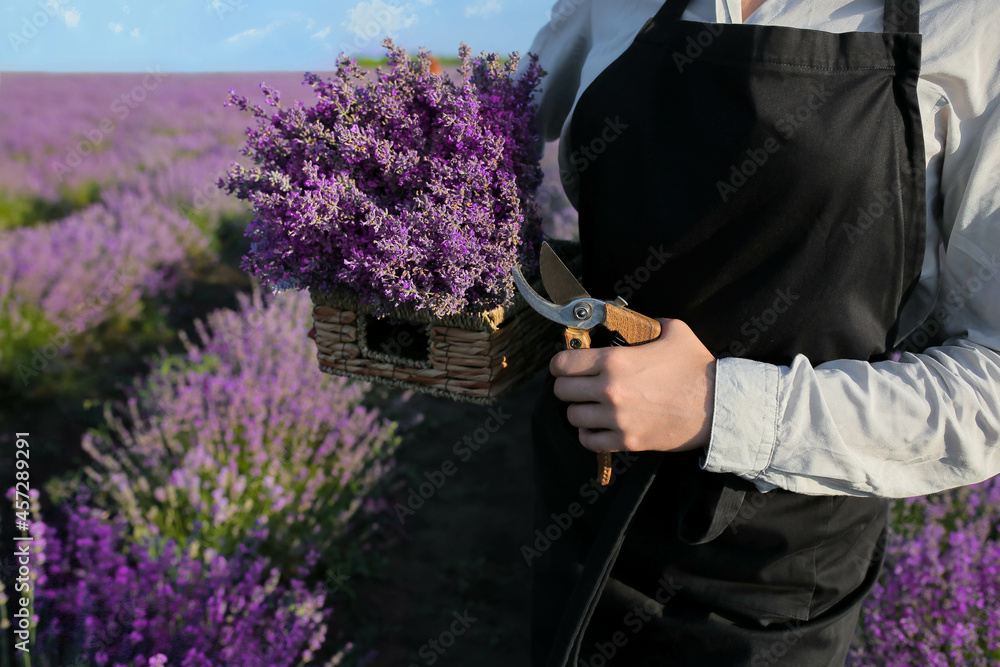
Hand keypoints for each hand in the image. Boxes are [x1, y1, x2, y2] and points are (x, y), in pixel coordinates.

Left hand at [549, 318, 715, 453]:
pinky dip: (588, 435)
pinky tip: (596, 427)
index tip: (566, 366)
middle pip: (562, 391)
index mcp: (614, 361)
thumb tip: (633, 322)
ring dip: (579, 411)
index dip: (561, 364)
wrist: (717, 406)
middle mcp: (609, 390)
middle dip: (567, 386)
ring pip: (573, 417)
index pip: (563, 364)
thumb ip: (646, 323)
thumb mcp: (673, 331)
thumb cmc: (696, 368)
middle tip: (578, 385)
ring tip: (589, 406)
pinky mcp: (627, 441)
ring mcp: (616, 418)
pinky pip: (589, 441)